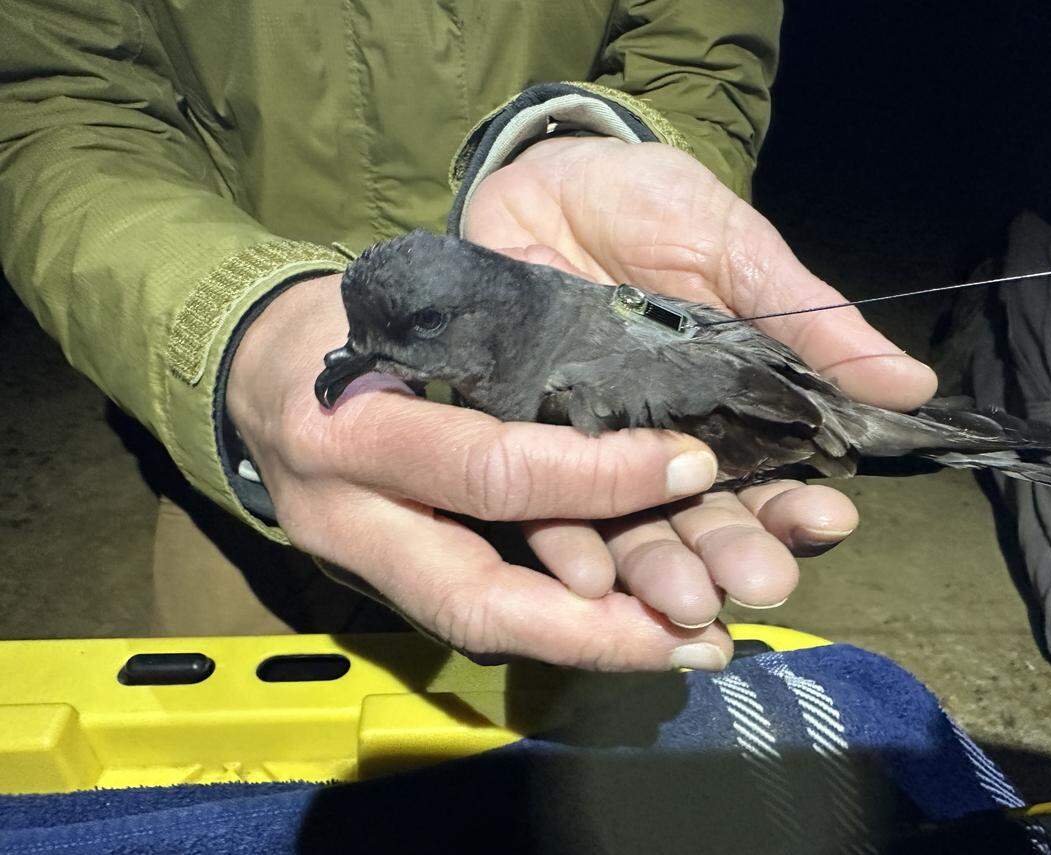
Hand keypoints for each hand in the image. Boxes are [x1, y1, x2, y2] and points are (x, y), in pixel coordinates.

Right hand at [228, 273, 736, 670]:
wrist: (248, 380)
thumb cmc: (332, 327)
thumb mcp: (397, 307)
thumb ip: (491, 336)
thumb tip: (620, 367)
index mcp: (351, 432)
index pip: (489, 469)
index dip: (596, 475)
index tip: (690, 465)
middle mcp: (350, 522)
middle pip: (478, 602)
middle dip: (598, 629)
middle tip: (703, 634)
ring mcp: (362, 569)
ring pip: (479, 630)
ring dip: (591, 646)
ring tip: (690, 646)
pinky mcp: (384, 586)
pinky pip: (474, 617)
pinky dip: (556, 629)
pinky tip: (632, 629)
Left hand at [463, 137, 938, 628]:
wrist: (545, 174)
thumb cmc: (653, 207)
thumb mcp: (738, 251)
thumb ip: (810, 322)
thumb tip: (914, 386)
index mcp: (728, 408)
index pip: (773, 479)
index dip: (798, 506)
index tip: (827, 520)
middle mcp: (662, 442)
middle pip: (702, 519)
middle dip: (733, 555)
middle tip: (755, 585)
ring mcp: (590, 446)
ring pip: (629, 525)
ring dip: (656, 569)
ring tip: (681, 598)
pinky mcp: (522, 437)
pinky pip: (541, 500)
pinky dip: (564, 541)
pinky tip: (585, 575)